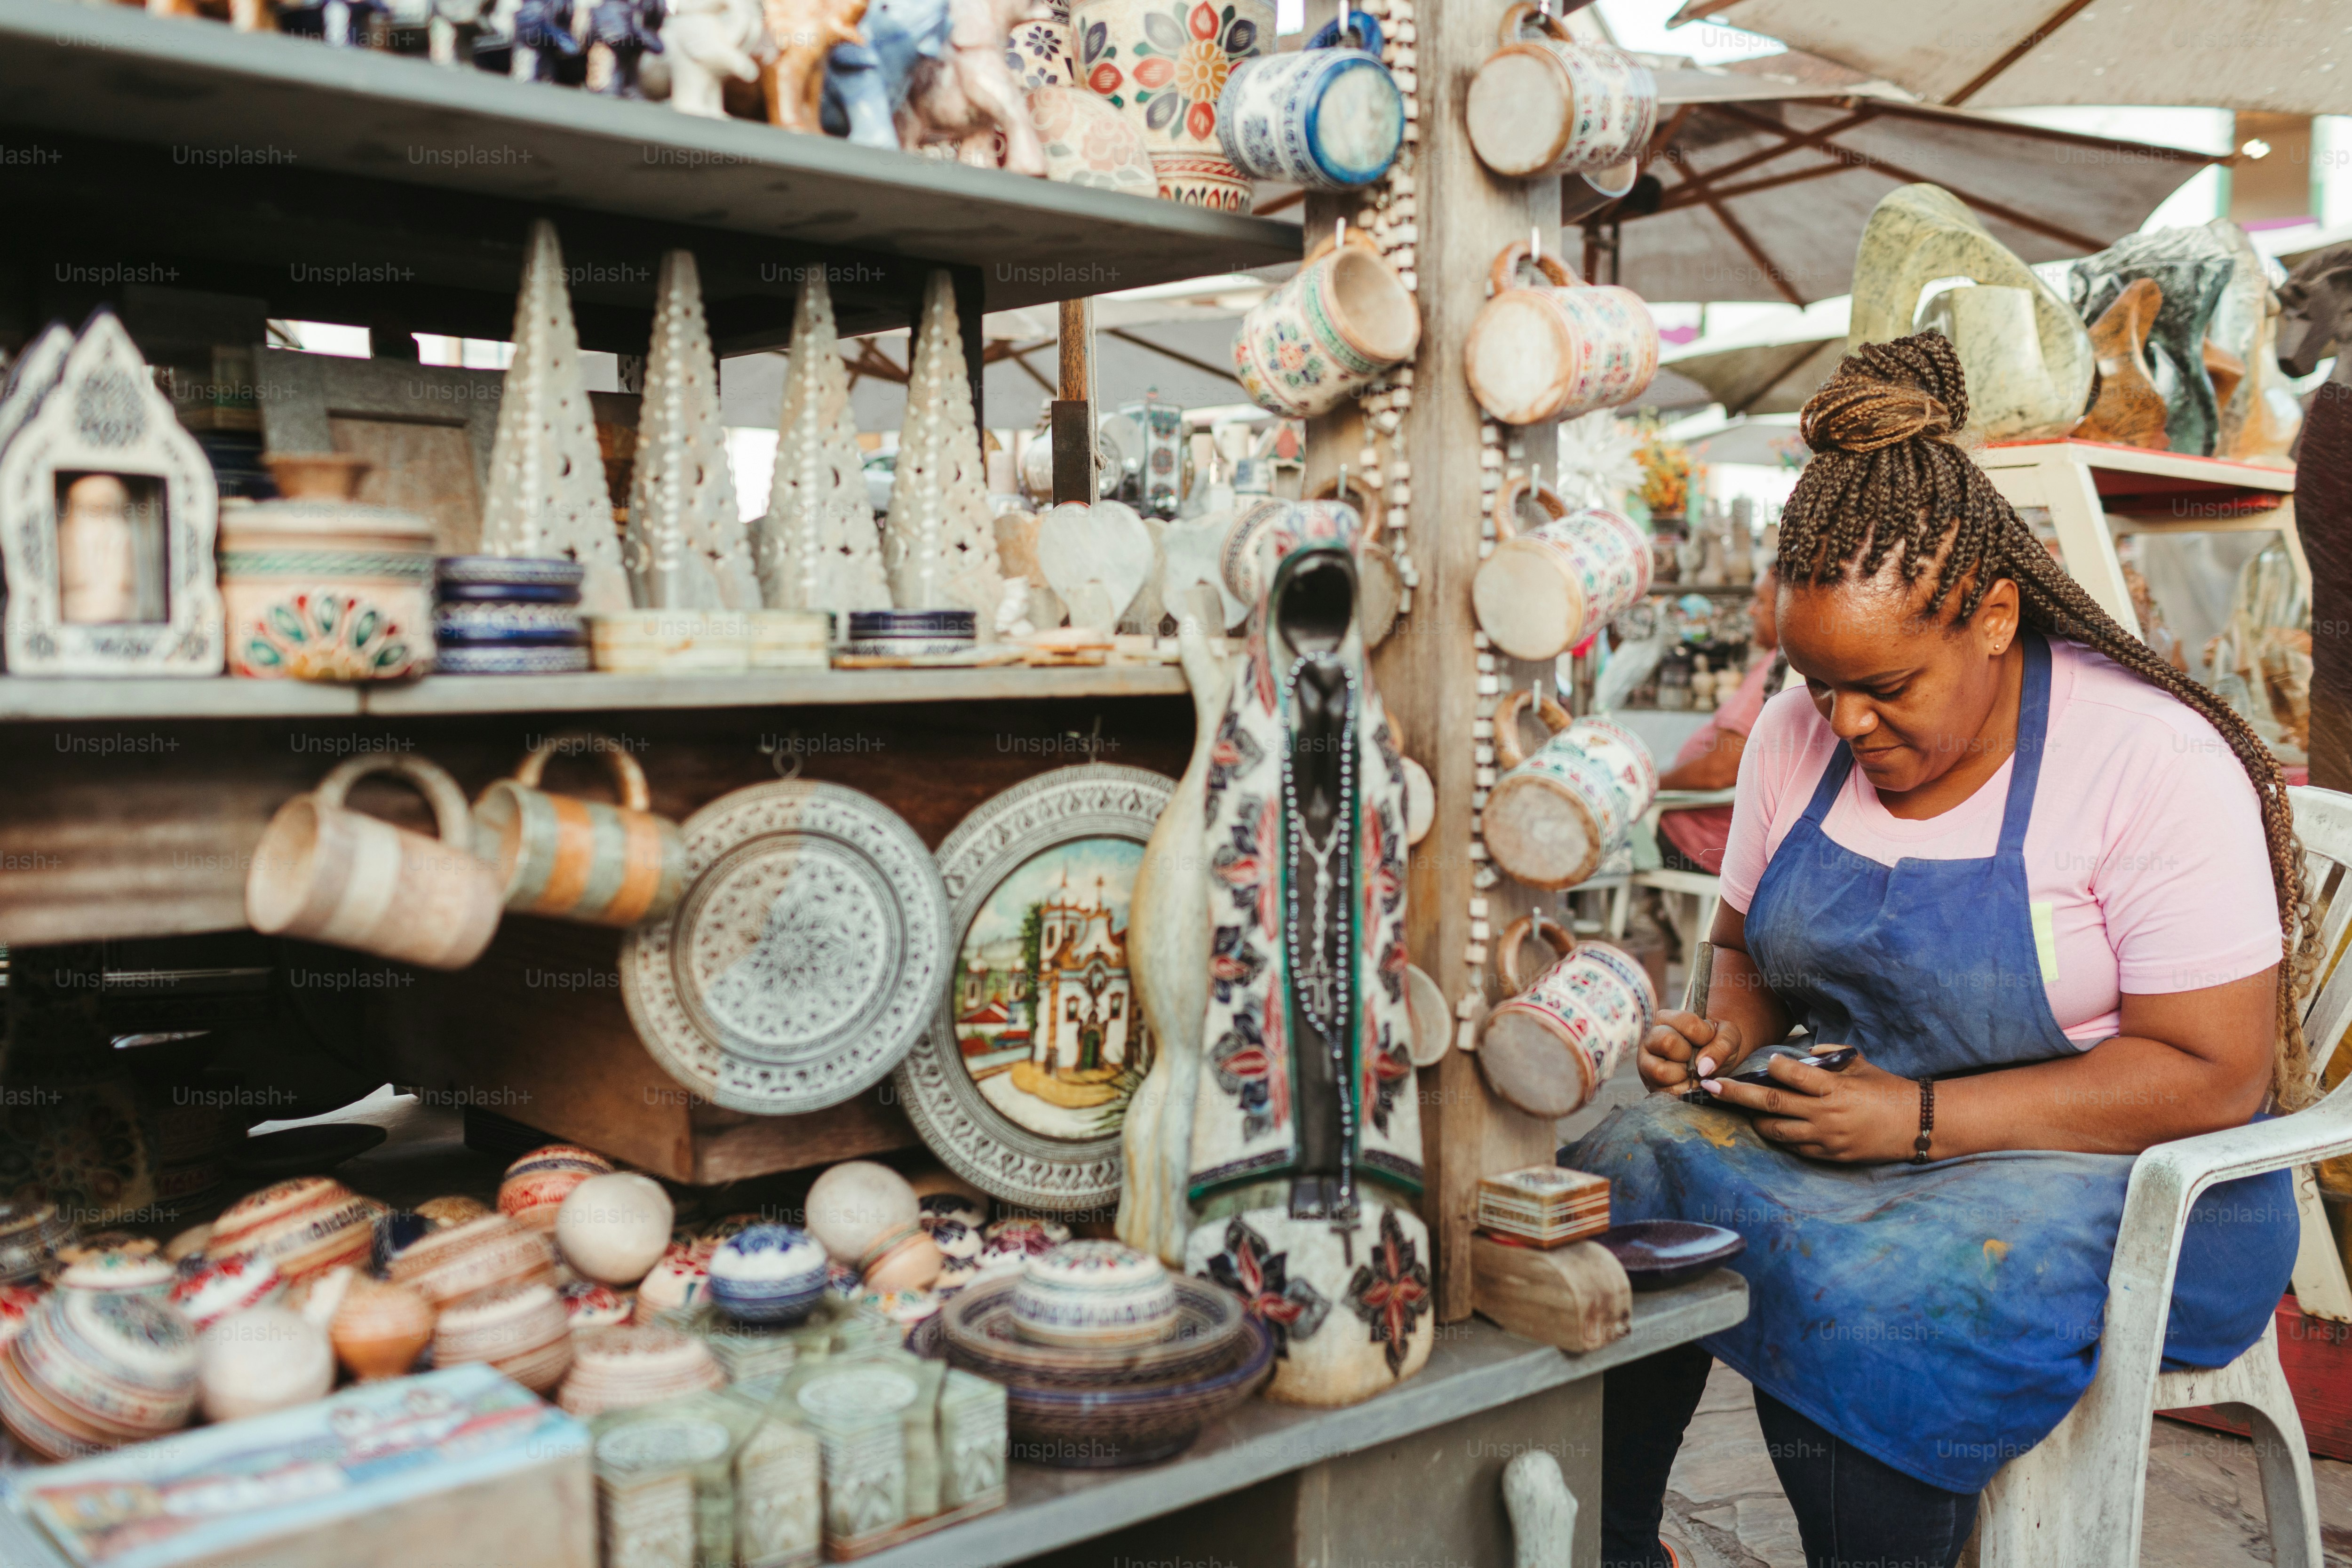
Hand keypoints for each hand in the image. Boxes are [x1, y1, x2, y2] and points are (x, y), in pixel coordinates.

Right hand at [1638, 1010, 1749, 1094]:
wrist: (1711, 1062)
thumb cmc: (1716, 1043)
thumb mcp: (1729, 1036)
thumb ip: (1723, 1043)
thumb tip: (1702, 1067)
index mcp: (1666, 1019)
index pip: (1688, 1023)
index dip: (1706, 1034)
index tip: (1710, 1037)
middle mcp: (1650, 1038)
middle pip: (1667, 1041)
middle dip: (1690, 1053)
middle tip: (1695, 1056)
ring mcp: (1646, 1063)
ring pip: (1661, 1071)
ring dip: (1684, 1074)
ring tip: (1690, 1070)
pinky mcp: (1651, 1084)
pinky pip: (1666, 1091)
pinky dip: (1683, 1089)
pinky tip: (1687, 1082)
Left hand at [1698, 1051, 1918, 1162]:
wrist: (1914, 1125)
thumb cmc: (1886, 1089)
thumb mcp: (1861, 1064)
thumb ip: (1830, 1056)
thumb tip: (1802, 1052)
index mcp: (1834, 1088)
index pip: (1791, 1074)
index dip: (1772, 1066)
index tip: (1764, 1061)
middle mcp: (1826, 1114)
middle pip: (1771, 1103)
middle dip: (1737, 1094)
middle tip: (1710, 1086)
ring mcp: (1826, 1138)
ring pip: (1776, 1130)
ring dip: (1754, 1119)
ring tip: (1739, 1109)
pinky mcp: (1829, 1155)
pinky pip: (1794, 1147)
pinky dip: (1779, 1136)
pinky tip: (1769, 1127)